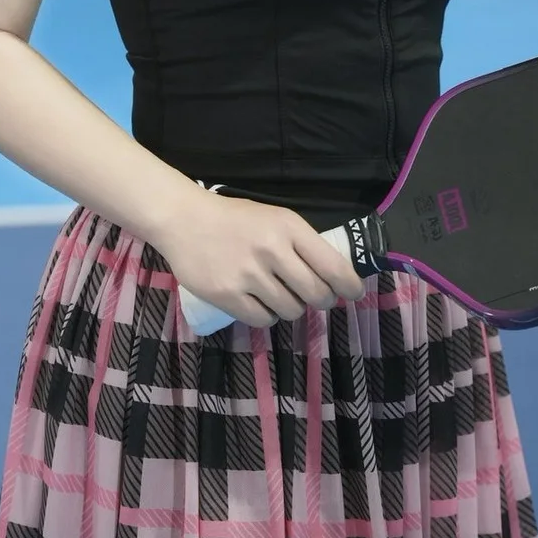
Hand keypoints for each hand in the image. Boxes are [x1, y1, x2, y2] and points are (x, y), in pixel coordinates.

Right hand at [155, 191, 366, 329]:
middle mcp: (273, 251)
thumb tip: (334, 277)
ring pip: (291, 310)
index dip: (349, 286)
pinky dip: (266, 316)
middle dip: (321, 300)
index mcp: (289, 227)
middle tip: (314, 297)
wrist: (184, 219)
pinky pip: (263, 320)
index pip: (333, 266)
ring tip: (278, 295)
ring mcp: (249, 275)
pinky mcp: (227, 295)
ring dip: (291, 308)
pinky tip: (258, 302)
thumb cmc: (235, 219)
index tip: (353, 294)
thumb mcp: (275, 218)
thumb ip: (302, 244)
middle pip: (316, 294)